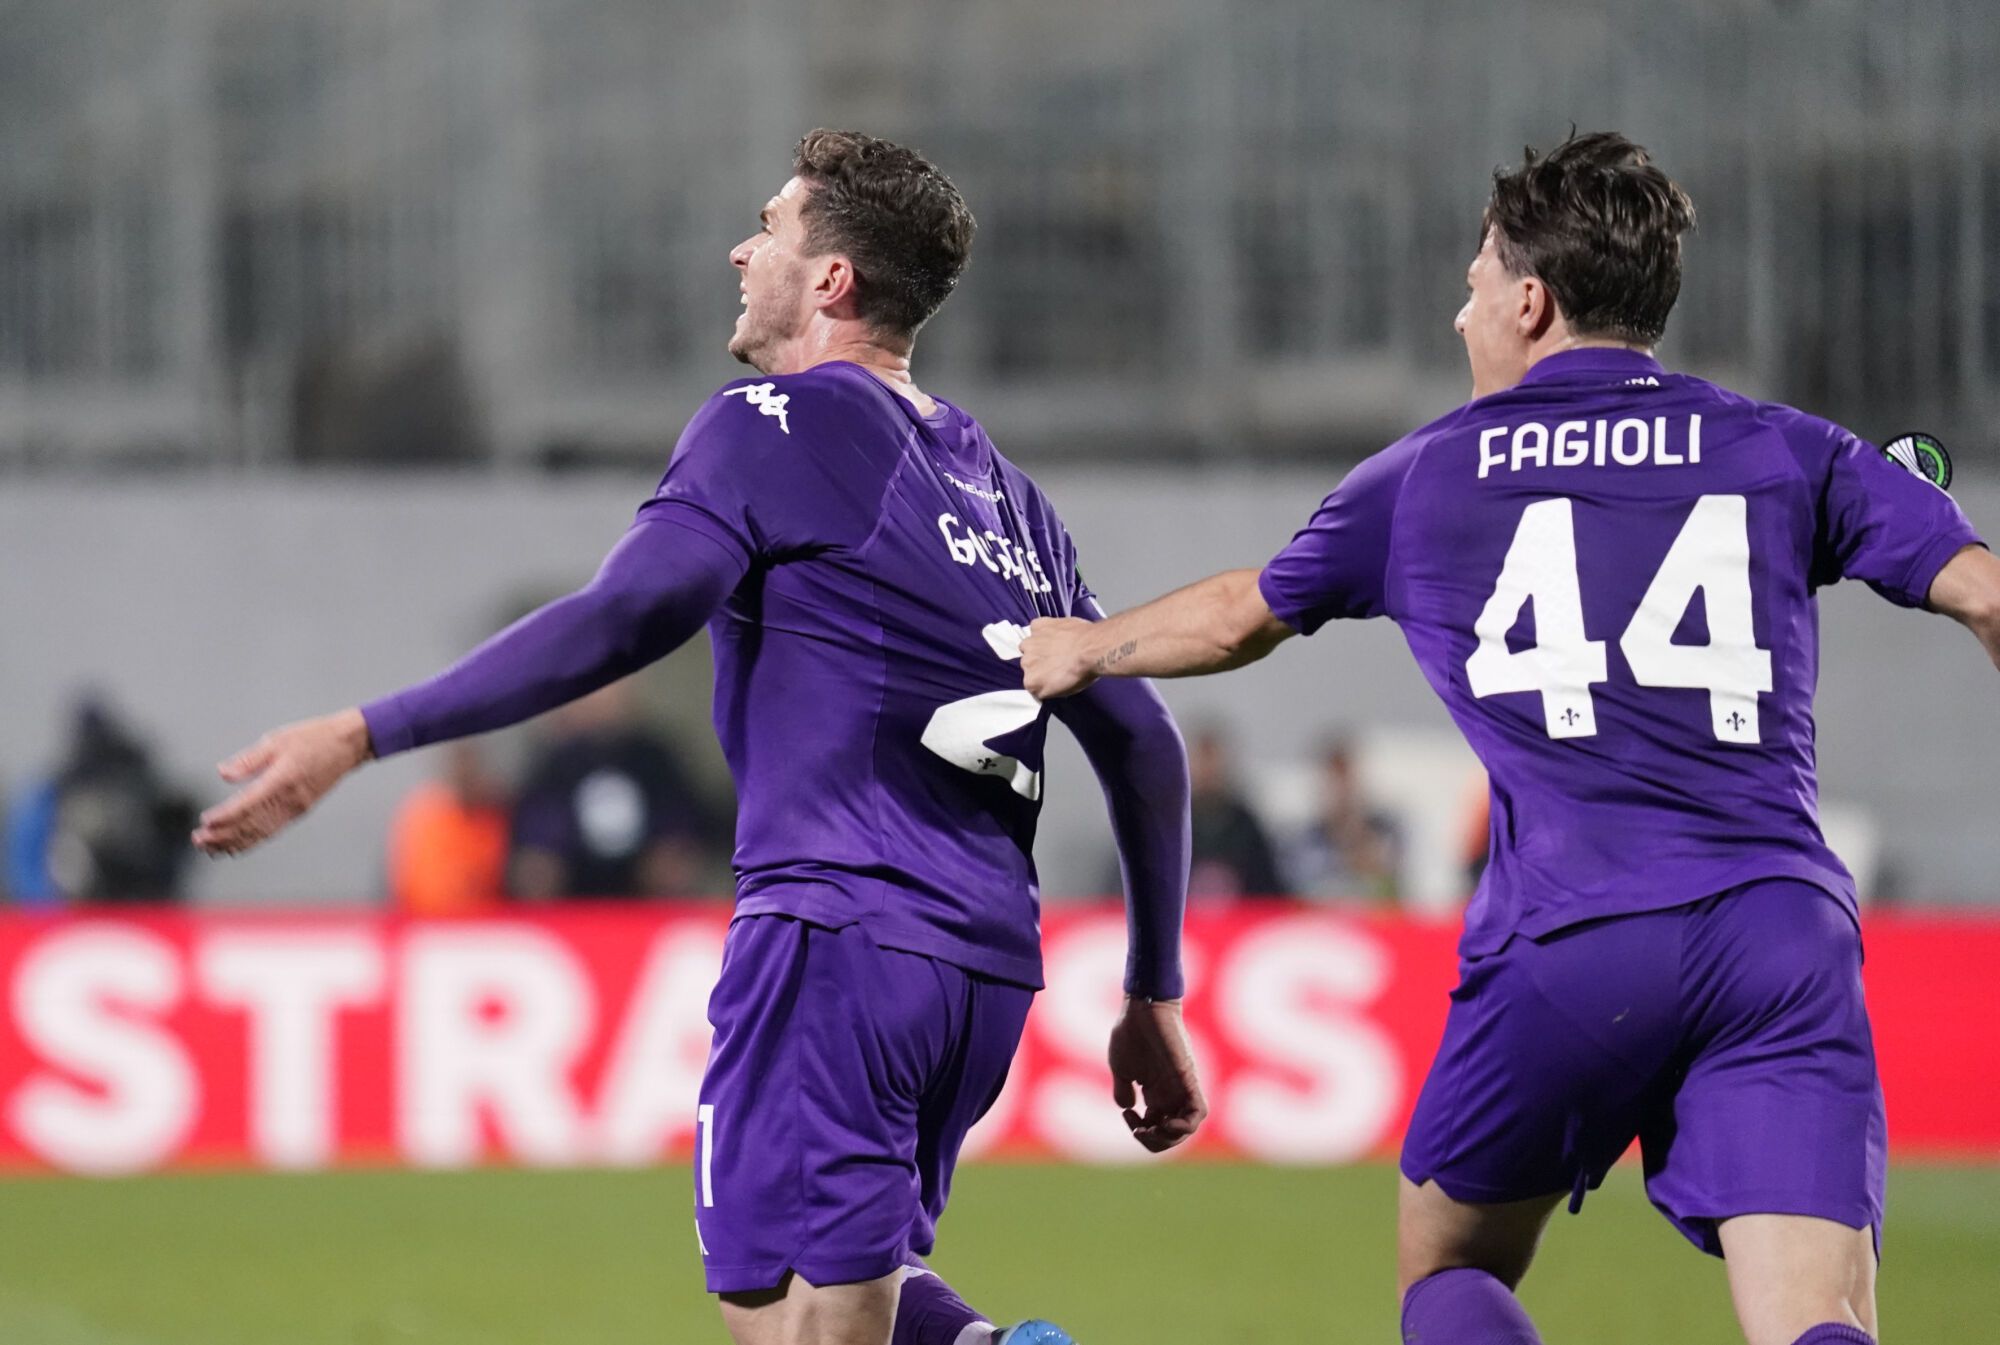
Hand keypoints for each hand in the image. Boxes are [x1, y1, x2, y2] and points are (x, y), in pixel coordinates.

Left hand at [191, 709, 373, 855]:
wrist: (349, 745)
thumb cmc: (312, 737)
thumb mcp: (277, 739)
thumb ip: (249, 760)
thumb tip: (223, 774)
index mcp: (282, 779)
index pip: (248, 804)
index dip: (225, 816)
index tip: (205, 821)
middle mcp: (290, 799)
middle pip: (252, 824)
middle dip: (224, 835)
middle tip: (198, 840)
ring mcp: (297, 808)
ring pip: (261, 832)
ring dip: (235, 841)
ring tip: (210, 848)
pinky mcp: (300, 810)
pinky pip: (272, 830)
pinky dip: (252, 840)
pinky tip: (236, 845)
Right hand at [1020, 616, 1101, 699]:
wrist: (1092, 649)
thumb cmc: (1083, 670)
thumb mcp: (1065, 690)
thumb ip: (1049, 687)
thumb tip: (1050, 681)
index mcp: (1031, 683)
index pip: (1032, 682)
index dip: (1043, 678)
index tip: (1053, 674)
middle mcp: (1026, 663)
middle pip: (1029, 662)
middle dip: (1041, 661)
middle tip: (1059, 659)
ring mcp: (1030, 643)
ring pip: (1030, 644)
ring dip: (1041, 644)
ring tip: (1060, 645)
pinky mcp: (1037, 626)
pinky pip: (1036, 627)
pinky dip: (1044, 629)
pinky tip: (1058, 632)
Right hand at [1108, 996, 1207, 1152]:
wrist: (1141, 1008)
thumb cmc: (1130, 1032)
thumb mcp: (1122, 1067)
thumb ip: (1124, 1088)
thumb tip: (1127, 1106)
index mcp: (1156, 1093)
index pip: (1156, 1127)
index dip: (1141, 1132)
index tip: (1127, 1114)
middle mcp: (1171, 1093)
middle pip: (1173, 1133)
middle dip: (1155, 1141)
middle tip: (1138, 1129)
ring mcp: (1181, 1087)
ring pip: (1189, 1127)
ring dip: (1170, 1138)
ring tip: (1151, 1129)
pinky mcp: (1188, 1079)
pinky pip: (1199, 1111)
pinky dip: (1187, 1125)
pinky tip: (1168, 1125)